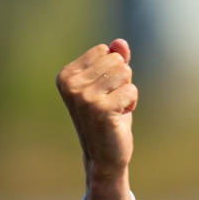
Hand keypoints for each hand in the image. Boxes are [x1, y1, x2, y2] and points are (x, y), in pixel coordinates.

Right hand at [56, 39, 136, 199]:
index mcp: (66, 75)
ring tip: (115, 110)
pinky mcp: (101, 108)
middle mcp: (71, 84)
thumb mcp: (110, 86)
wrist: (104, 156)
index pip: (105, 51)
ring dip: (127, 93)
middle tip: (112, 103)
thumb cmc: (108, 119)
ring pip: (125, 73)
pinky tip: (119, 118)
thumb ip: (114, 62)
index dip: (113, 71)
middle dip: (122, 81)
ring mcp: (84, 96)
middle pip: (116, 61)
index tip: (104, 92)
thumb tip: (120, 43)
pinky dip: (131, 104)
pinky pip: (131, 90)